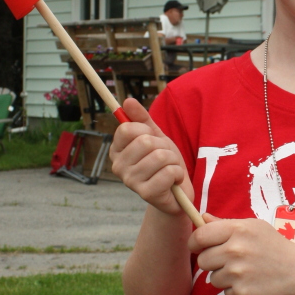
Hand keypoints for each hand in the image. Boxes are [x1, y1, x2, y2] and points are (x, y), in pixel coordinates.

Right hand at [109, 97, 193, 216]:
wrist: (176, 194)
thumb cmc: (164, 164)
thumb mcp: (155, 137)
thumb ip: (142, 119)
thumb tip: (128, 100)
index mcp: (117, 151)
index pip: (127, 129)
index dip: (146, 131)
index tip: (153, 140)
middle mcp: (118, 167)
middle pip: (146, 142)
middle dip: (164, 147)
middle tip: (165, 159)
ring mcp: (130, 181)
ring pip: (160, 156)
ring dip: (173, 161)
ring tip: (170, 170)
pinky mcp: (146, 194)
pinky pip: (169, 172)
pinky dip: (178, 174)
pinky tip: (173, 182)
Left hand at [189, 215, 294, 294]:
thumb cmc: (273, 245)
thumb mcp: (253, 227)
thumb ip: (225, 224)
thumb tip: (201, 218)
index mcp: (237, 230)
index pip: (200, 236)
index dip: (195, 243)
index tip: (198, 246)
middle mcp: (235, 250)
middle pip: (202, 260)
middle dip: (212, 262)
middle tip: (229, 260)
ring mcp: (238, 273)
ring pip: (213, 278)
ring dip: (224, 277)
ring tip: (244, 271)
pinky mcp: (242, 292)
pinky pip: (225, 293)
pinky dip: (235, 290)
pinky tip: (250, 282)